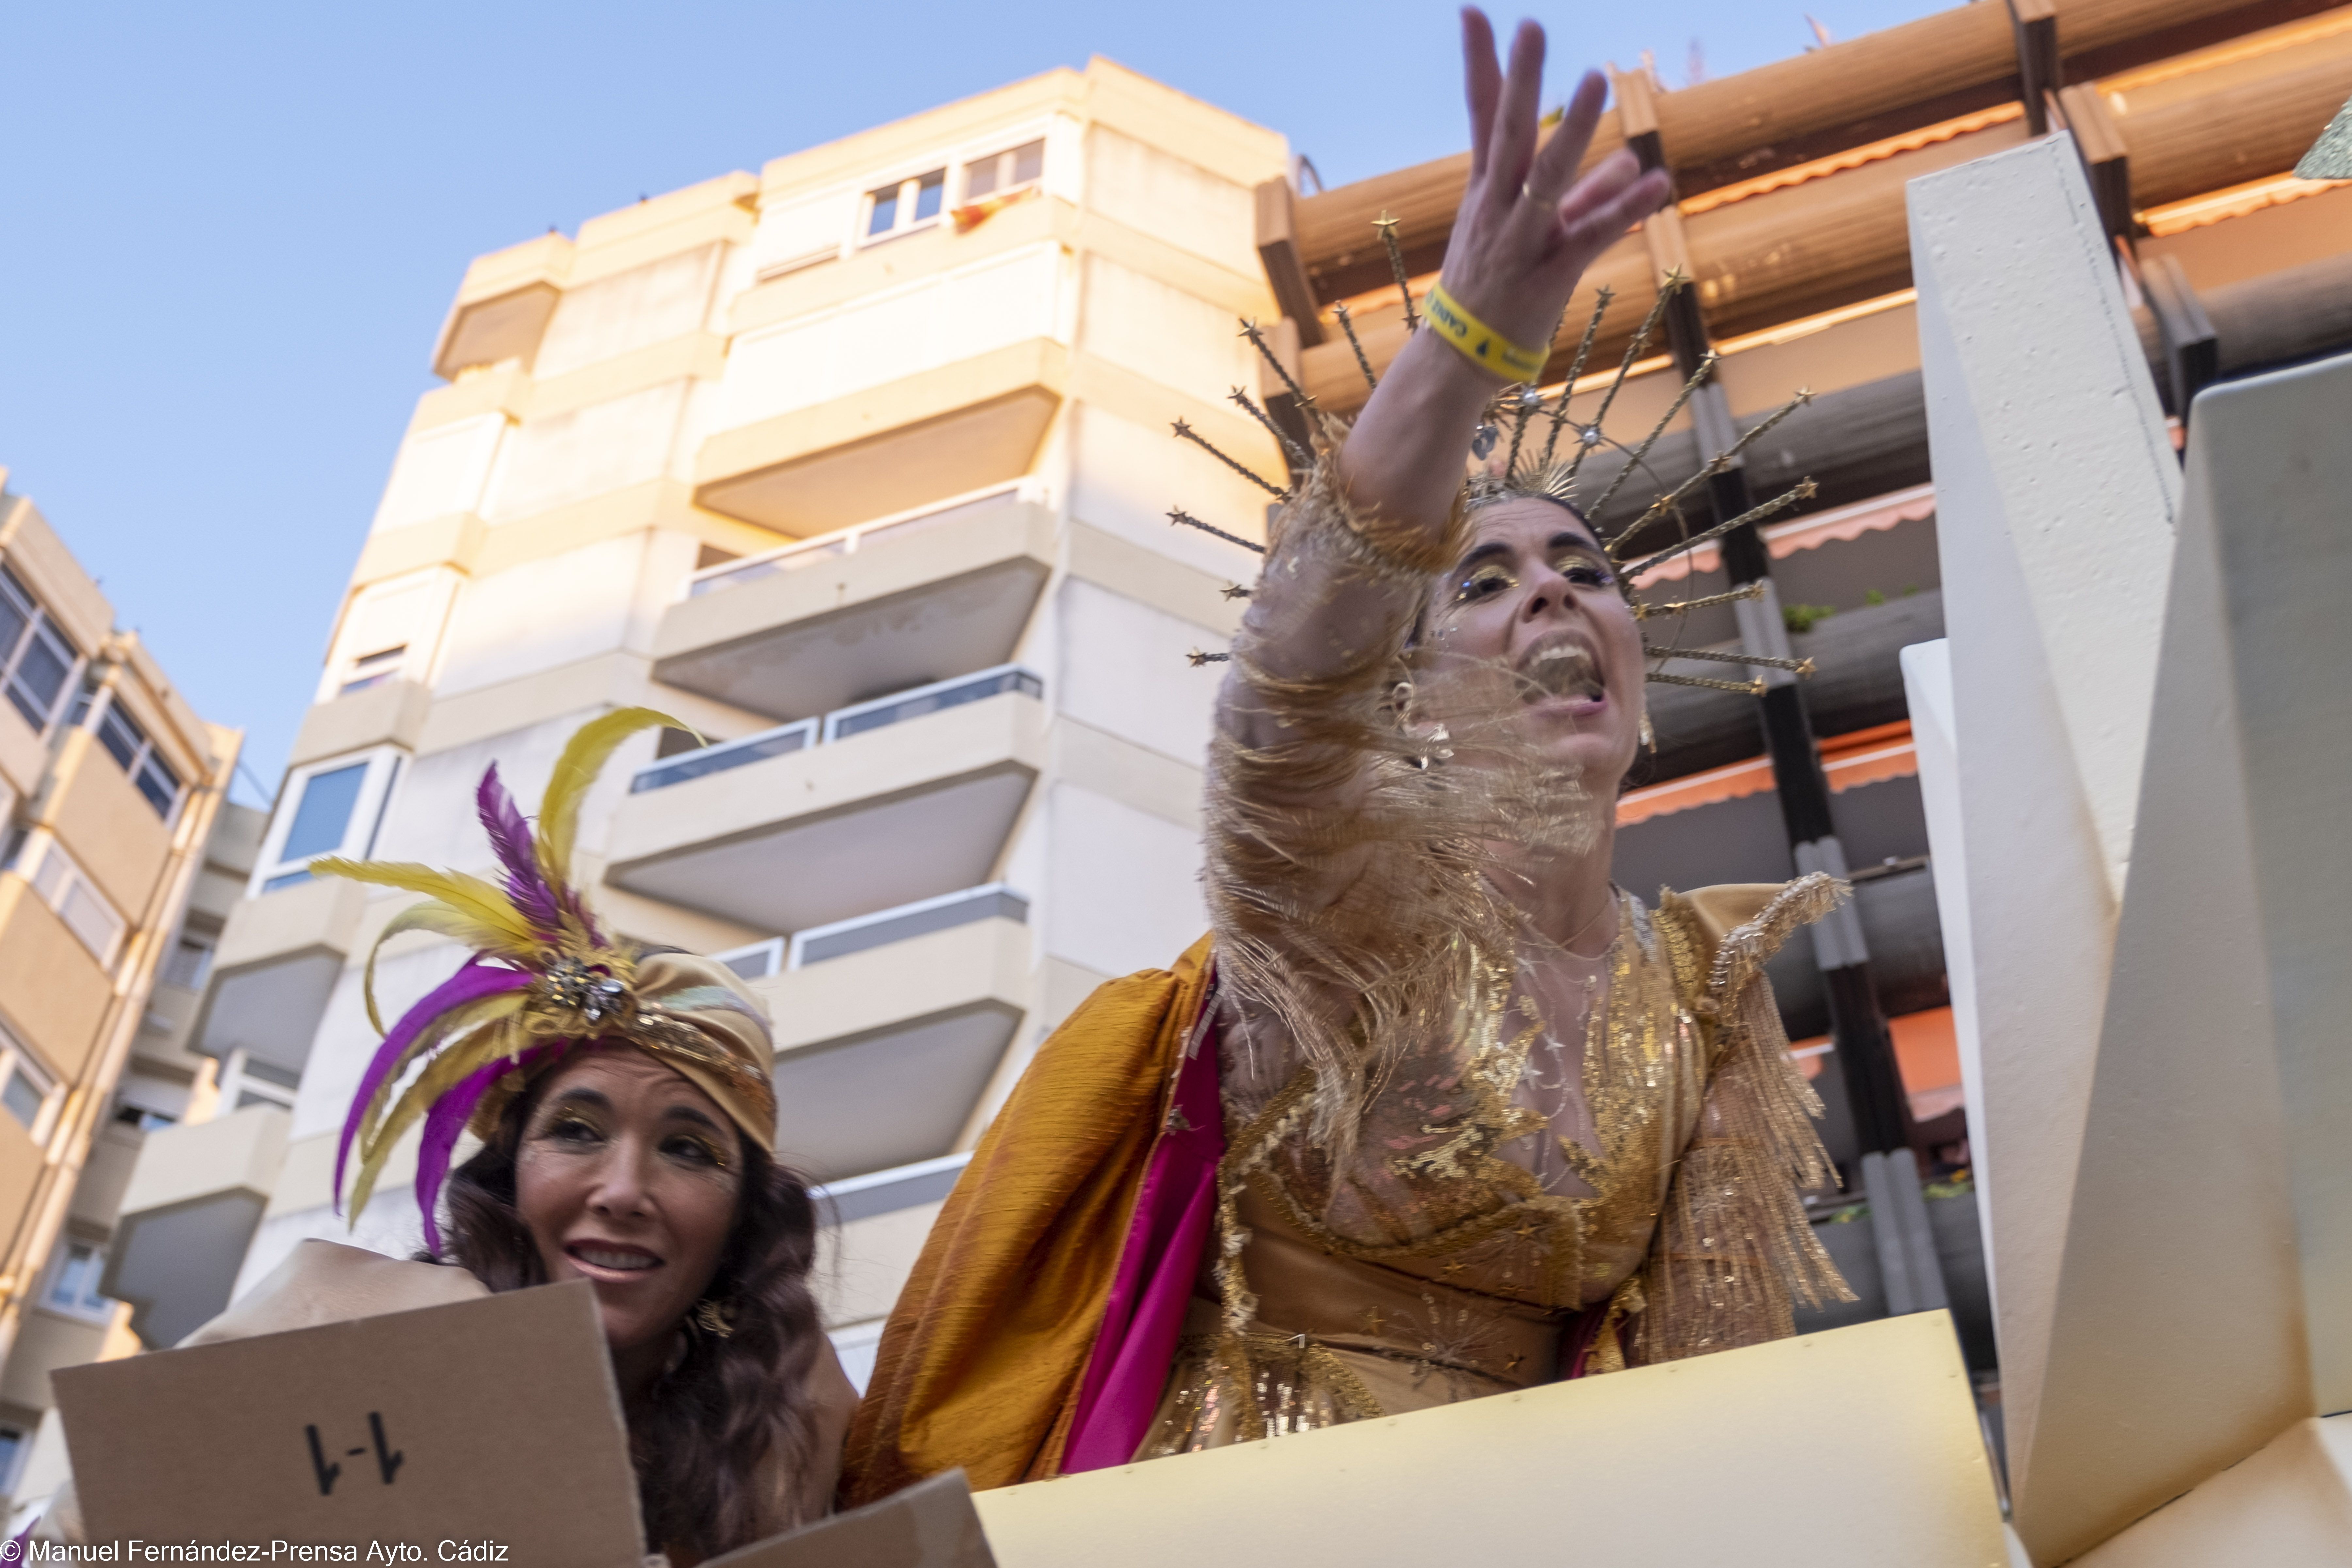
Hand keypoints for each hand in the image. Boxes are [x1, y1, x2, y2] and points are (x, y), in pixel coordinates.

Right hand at [1443, 10, 1671, 354]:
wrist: (1460, 359)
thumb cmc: (1495, 289)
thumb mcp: (1536, 234)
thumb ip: (1588, 195)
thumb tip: (1633, 160)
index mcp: (1487, 191)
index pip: (1480, 115)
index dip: (1480, 64)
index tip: (1475, 12)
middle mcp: (1497, 208)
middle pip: (1508, 133)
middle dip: (1520, 79)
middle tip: (1531, 25)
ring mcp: (1520, 241)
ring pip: (1546, 178)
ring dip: (1570, 129)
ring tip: (1594, 79)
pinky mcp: (1547, 275)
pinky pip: (1588, 235)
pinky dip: (1621, 208)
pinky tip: (1655, 182)